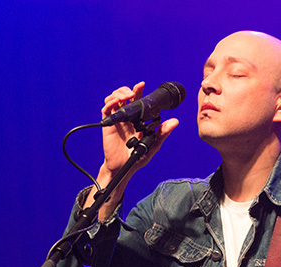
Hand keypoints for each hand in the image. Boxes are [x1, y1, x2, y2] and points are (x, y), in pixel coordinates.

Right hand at [94, 82, 178, 219]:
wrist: (124, 168)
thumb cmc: (138, 157)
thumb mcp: (153, 144)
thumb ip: (162, 133)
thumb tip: (175, 122)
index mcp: (137, 119)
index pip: (136, 100)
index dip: (138, 90)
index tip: (142, 84)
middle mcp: (126, 117)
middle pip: (123, 96)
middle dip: (127, 89)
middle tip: (133, 92)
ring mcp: (116, 120)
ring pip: (113, 100)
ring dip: (118, 94)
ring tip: (126, 96)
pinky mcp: (108, 125)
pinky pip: (106, 110)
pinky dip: (109, 103)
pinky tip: (115, 102)